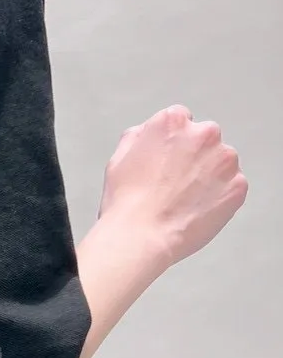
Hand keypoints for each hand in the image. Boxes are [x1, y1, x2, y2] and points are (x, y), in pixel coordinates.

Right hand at [99, 105, 247, 268]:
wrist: (141, 236)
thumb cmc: (126, 201)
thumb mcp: (119, 156)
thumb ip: (141, 136)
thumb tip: (150, 135)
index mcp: (173, 121)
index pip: (182, 121)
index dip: (172, 143)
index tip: (168, 160)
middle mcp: (203, 133)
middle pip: (205, 139)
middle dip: (194, 156)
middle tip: (175, 183)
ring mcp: (225, 160)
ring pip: (221, 162)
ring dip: (209, 176)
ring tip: (185, 200)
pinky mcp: (238, 185)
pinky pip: (232, 187)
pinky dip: (220, 197)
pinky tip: (197, 210)